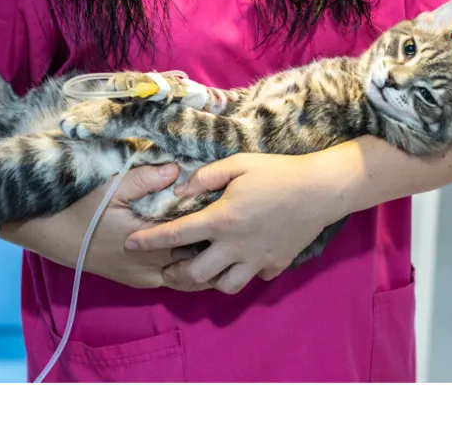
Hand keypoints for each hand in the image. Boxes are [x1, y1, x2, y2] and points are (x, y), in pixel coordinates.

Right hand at [1, 163, 205, 289]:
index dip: (214, 222)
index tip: (224, 206)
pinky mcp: (142, 283)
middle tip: (230, 224)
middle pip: (199, 260)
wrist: (56, 237)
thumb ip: (145, 179)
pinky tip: (198, 253)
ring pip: (191, 278)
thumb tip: (176, 169)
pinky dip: (190, 272)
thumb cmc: (85, 209)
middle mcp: (153, 266)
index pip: (194, 236)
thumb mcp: (112, 187)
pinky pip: (175, 283)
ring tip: (220, 242)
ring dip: (206, 261)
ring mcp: (148, 278)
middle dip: (215, 244)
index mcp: (150, 241)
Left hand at [125, 153, 343, 293]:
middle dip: (175, 274)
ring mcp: (256, 259)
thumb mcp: (238, 164)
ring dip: (208, 280)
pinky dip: (243, 274)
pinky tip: (240, 261)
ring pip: (224, 286)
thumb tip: (179, 190)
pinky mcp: (275, 265)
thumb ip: (205, 177)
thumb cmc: (278, 173)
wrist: (321, 190)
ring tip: (202, 269)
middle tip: (167, 268)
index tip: (130, 243)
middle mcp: (235, 246)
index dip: (149, 241)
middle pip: (195, 273)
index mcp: (222, 220)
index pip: (176, 235)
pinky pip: (253, 278)